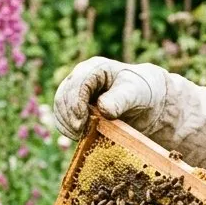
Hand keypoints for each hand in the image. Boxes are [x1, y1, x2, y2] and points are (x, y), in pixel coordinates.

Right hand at [51, 57, 168, 139]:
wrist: (145, 104)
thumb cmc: (141, 92)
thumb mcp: (136, 93)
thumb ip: (121, 99)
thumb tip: (103, 109)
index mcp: (95, 68)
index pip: (77, 84)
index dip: (76, 103)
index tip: (82, 123)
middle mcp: (81, 78)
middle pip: (63, 96)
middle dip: (69, 116)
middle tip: (80, 133)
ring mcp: (76, 93)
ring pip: (60, 109)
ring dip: (67, 124)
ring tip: (81, 136)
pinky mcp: (75, 108)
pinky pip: (63, 119)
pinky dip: (68, 129)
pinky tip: (80, 136)